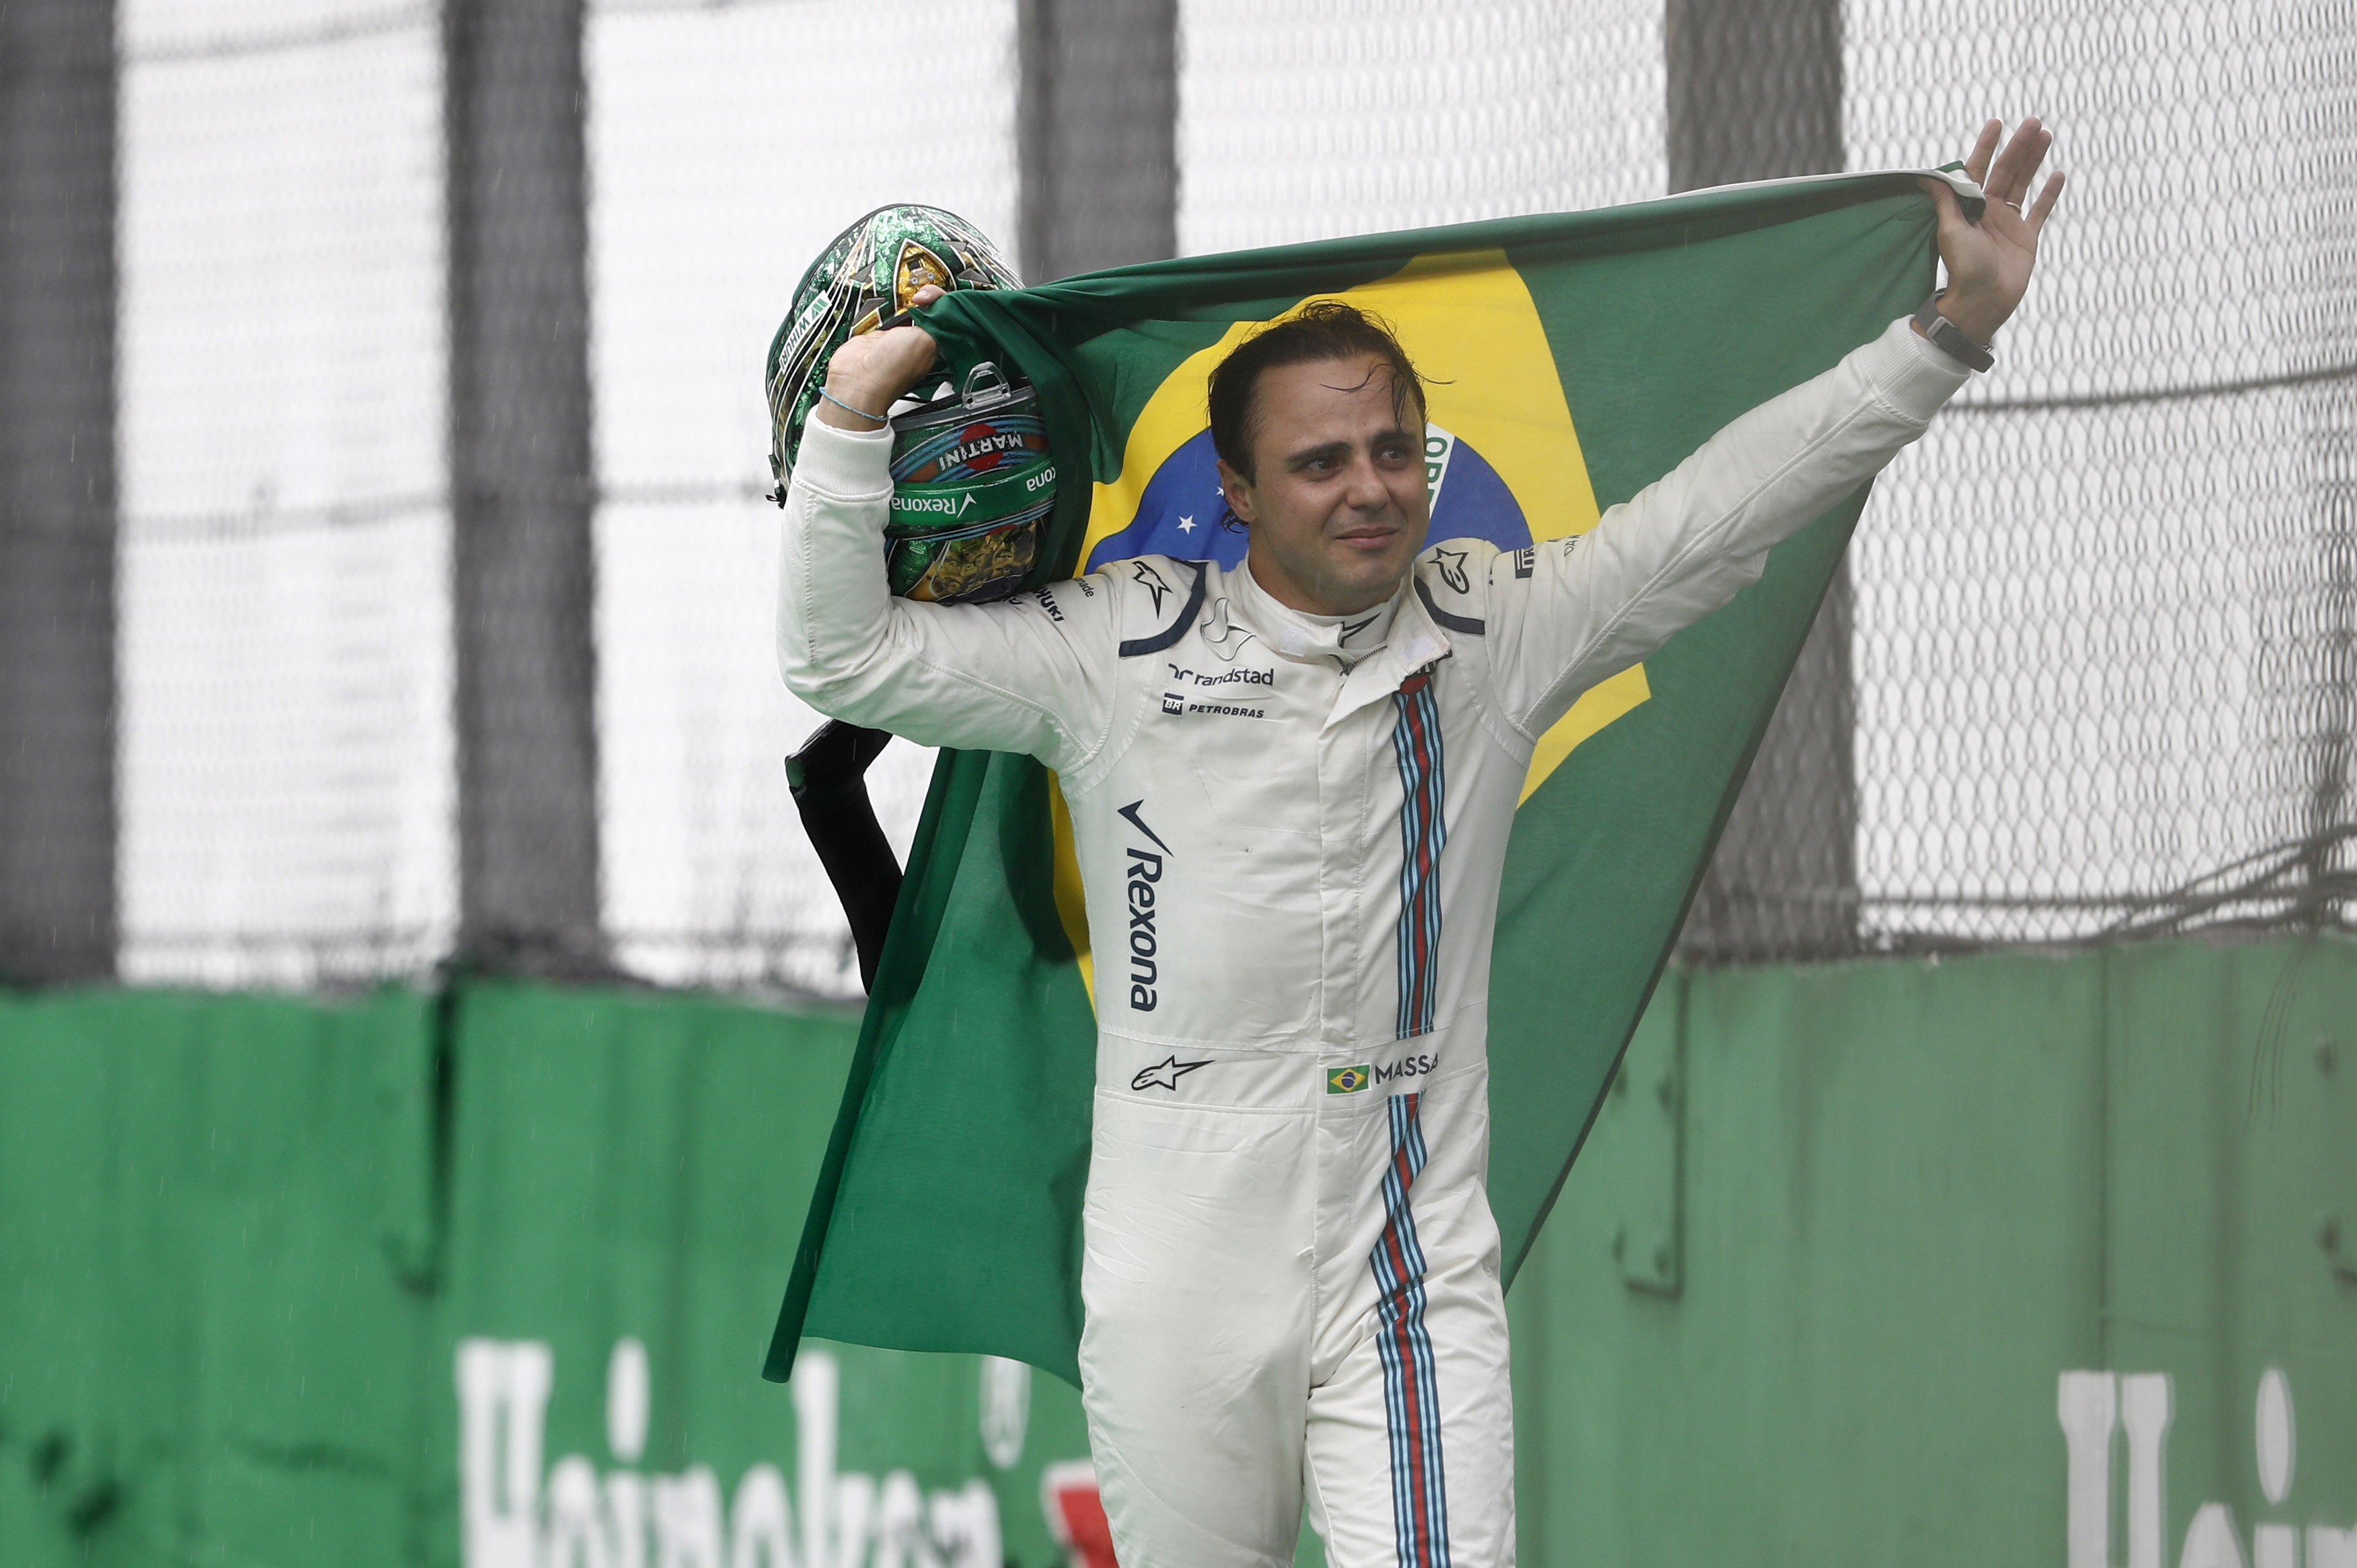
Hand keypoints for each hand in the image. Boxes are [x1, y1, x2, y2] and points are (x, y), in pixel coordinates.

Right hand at [813, 283, 946, 428]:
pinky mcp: (880, 335)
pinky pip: (889, 315)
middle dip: (928, 299)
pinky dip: (891, 307)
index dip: (943, 304)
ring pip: (910, 312)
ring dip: (909, 302)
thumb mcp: (925, 340)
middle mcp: (918, 343)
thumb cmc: (891, 371)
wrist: (857, 378)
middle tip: (921, 297)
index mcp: (934, 348)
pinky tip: (893, 306)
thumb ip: (935, 321)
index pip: (946, 320)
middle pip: (930, 313)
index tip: (933, 299)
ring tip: (909, 299)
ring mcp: (898, 339)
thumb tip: (939, 306)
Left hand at [1918, 118, 2064, 344]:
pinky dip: (2050, 193)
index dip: (1987, 146)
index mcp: (1969, 207)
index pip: (1979, 169)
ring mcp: (2009, 222)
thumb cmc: (1962, 268)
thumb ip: (1944, 201)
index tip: (1996, 123)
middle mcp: (1989, 211)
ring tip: (2045, 135)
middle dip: (2019, 145)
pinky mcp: (2026, 236)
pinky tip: (2058, 174)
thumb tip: (1925, 176)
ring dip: (2034, 159)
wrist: (1982, 301)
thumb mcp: (1949, 230)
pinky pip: (2041, 210)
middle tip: (2033, 121)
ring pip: (2024, 182)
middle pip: (2006, 170)